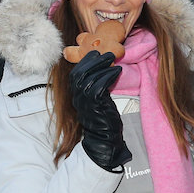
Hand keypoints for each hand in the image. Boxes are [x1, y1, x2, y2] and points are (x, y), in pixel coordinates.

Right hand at [68, 50, 130, 170]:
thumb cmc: (102, 119)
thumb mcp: (96, 101)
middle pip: (80, 73)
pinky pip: (100, 86)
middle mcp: (78, 97)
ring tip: (114, 58)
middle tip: (107, 53)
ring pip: (90, 77)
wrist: (104, 139)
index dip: (85, 62)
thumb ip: (95, 86)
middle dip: (94, 60)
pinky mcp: (96, 105)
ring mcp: (86, 101)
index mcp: (76, 95)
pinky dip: (109, 76)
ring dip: (103, 65)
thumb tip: (103, 69)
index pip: (75, 74)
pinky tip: (118, 70)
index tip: (95, 53)